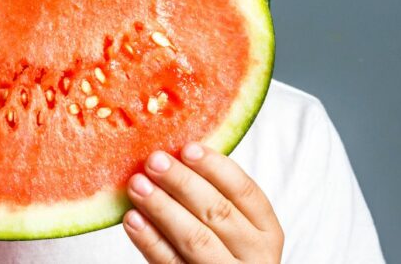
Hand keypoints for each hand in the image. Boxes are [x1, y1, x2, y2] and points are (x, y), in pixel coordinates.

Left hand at [123, 143, 282, 262]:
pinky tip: (133, 219)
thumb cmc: (223, 249)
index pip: (245, 191)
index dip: (216, 167)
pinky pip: (171, 263)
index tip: (188, 148)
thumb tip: (174, 154)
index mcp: (266, 231)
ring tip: (137, 185)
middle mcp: (254, 254)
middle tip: (154, 161)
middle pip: (218, 211)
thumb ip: (215, 196)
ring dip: (162, 208)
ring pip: (195, 238)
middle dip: (182, 183)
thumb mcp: (235, 227)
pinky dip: (150, 240)